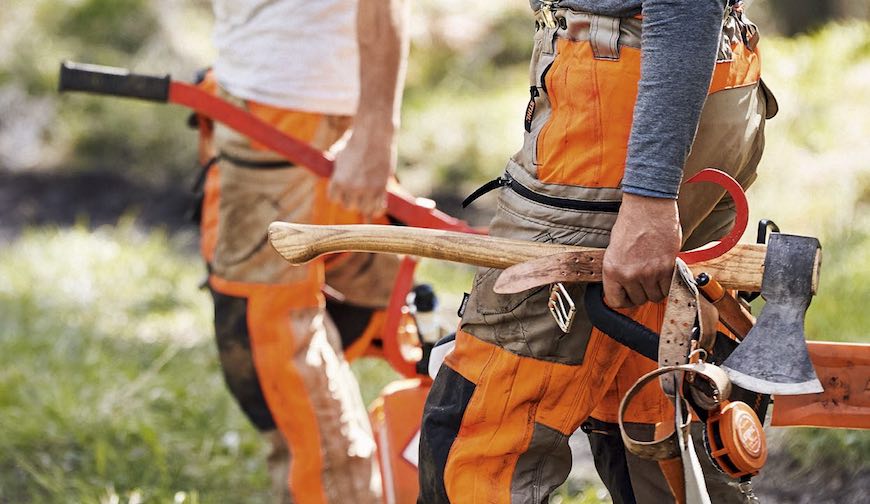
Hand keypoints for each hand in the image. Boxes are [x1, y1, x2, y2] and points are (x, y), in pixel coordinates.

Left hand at [329, 126, 394, 218]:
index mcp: (338, 180)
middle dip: (351, 200)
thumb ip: (336, 169)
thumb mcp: (339, 154)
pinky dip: (377, 209)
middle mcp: (352, 187)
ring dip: (364, 206)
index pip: (333, 198)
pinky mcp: (381, 188)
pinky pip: (378, 207)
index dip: (337, 195)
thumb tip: (330, 173)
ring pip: (364, 209)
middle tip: (356, 193)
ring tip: (366, 201)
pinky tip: (376, 208)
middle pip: (348, 206)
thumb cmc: (355, 141)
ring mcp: (367, 189)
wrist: (374, 134)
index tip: (342, 191)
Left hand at [602, 193, 681, 307]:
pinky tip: (664, 272)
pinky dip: (668, 284)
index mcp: (611, 270)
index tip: (628, 295)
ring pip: (655, 296)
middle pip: (638, 300)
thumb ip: (618, 271)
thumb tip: (623, 288)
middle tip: (643, 281)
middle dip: (641, 293)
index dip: (623, 300)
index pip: (616, 301)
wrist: (648, 206)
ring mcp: (649, 272)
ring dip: (656, 289)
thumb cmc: (631, 222)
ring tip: (654, 275)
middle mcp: (629, 274)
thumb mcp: (614, 249)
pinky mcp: (667, 268)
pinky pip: (669, 288)